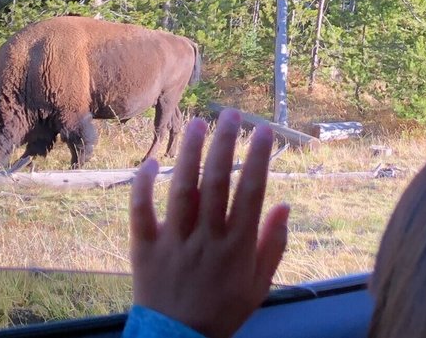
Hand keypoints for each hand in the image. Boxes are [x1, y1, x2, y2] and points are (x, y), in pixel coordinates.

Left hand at [129, 109, 289, 337]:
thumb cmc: (224, 311)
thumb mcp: (259, 285)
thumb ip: (273, 245)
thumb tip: (284, 205)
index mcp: (237, 246)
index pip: (251, 192)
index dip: (258, 158)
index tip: (264, 130)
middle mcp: (207, 237)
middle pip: (218, 182)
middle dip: (225, 144)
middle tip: (231, 113)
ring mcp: (174, 241)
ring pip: (182, 190)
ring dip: (189, 154)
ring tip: (196, 123)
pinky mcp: (145, 248)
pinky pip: (141, 213)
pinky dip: (142, 187)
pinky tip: (150, 162)